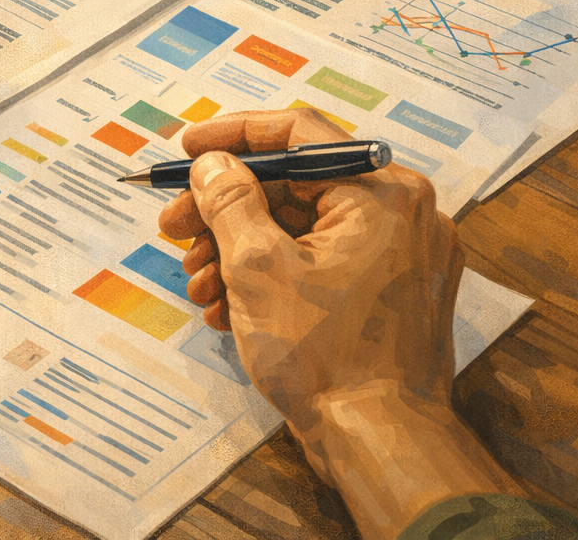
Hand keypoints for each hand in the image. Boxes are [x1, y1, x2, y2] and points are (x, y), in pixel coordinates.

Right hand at [158, 109, 520, 539]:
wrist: (380, 443)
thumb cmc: (327, 355)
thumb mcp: (258, 267)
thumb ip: (229, 201)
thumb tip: (213, 163)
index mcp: (383, 193)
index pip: (300, 133)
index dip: (233, 136)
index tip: (187, 148)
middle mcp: (404, 215)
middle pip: (295, 185)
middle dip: (225, 209)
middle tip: (173, 227)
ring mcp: (402, 258)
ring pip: (302, 229)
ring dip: (239, 249)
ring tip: (197, 283)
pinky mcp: (391, 295)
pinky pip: (322, 264)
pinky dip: (272, 276)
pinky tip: (226, 307)